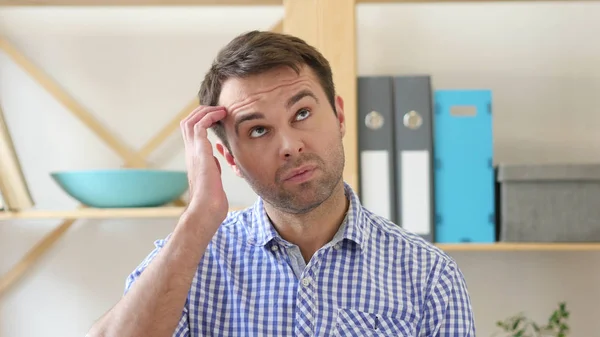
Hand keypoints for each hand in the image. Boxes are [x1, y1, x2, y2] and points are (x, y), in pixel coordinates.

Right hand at [180, 105, 228, 226]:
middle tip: (217, 109)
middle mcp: (190, 152)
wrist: (206, 210)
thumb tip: (217, 160)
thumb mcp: (213, 178)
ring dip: (205, 111)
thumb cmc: (211, 200)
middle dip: (201, 112)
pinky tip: (221, 115)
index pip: (192, 133)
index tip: (217, 117)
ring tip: (220, 109)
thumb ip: (213, 166)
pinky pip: (200, 126)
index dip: (201, 121)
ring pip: (190, 120)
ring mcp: (193, 151)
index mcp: (194, 158)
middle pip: (187, 122)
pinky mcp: (200, 152)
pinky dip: (209, 116)